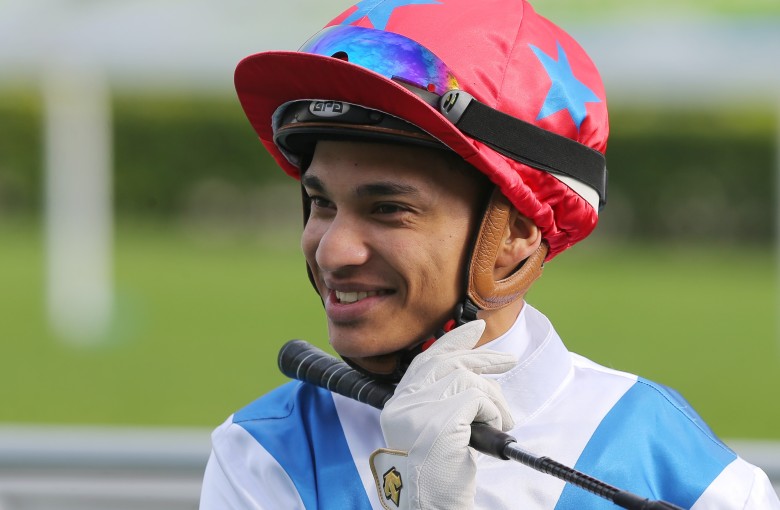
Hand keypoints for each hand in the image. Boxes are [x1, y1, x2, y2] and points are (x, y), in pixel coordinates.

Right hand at [369, 320, 515, 509]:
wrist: (430, 505)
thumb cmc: (436, 477)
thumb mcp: (433, 432)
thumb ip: (442, 404)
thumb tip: (476, 378)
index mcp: (400, 405)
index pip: (426, 360)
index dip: (452, 342)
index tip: (474, 329)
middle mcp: (405, 402)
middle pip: (448, 360)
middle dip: (483, 356)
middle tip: (509, 360)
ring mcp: (421, 408)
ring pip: (468, 379)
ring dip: (495, 399)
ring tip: (503, 421)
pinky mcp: (442, 417)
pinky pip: (478, 398)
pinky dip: (494, 410)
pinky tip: (495, 426)